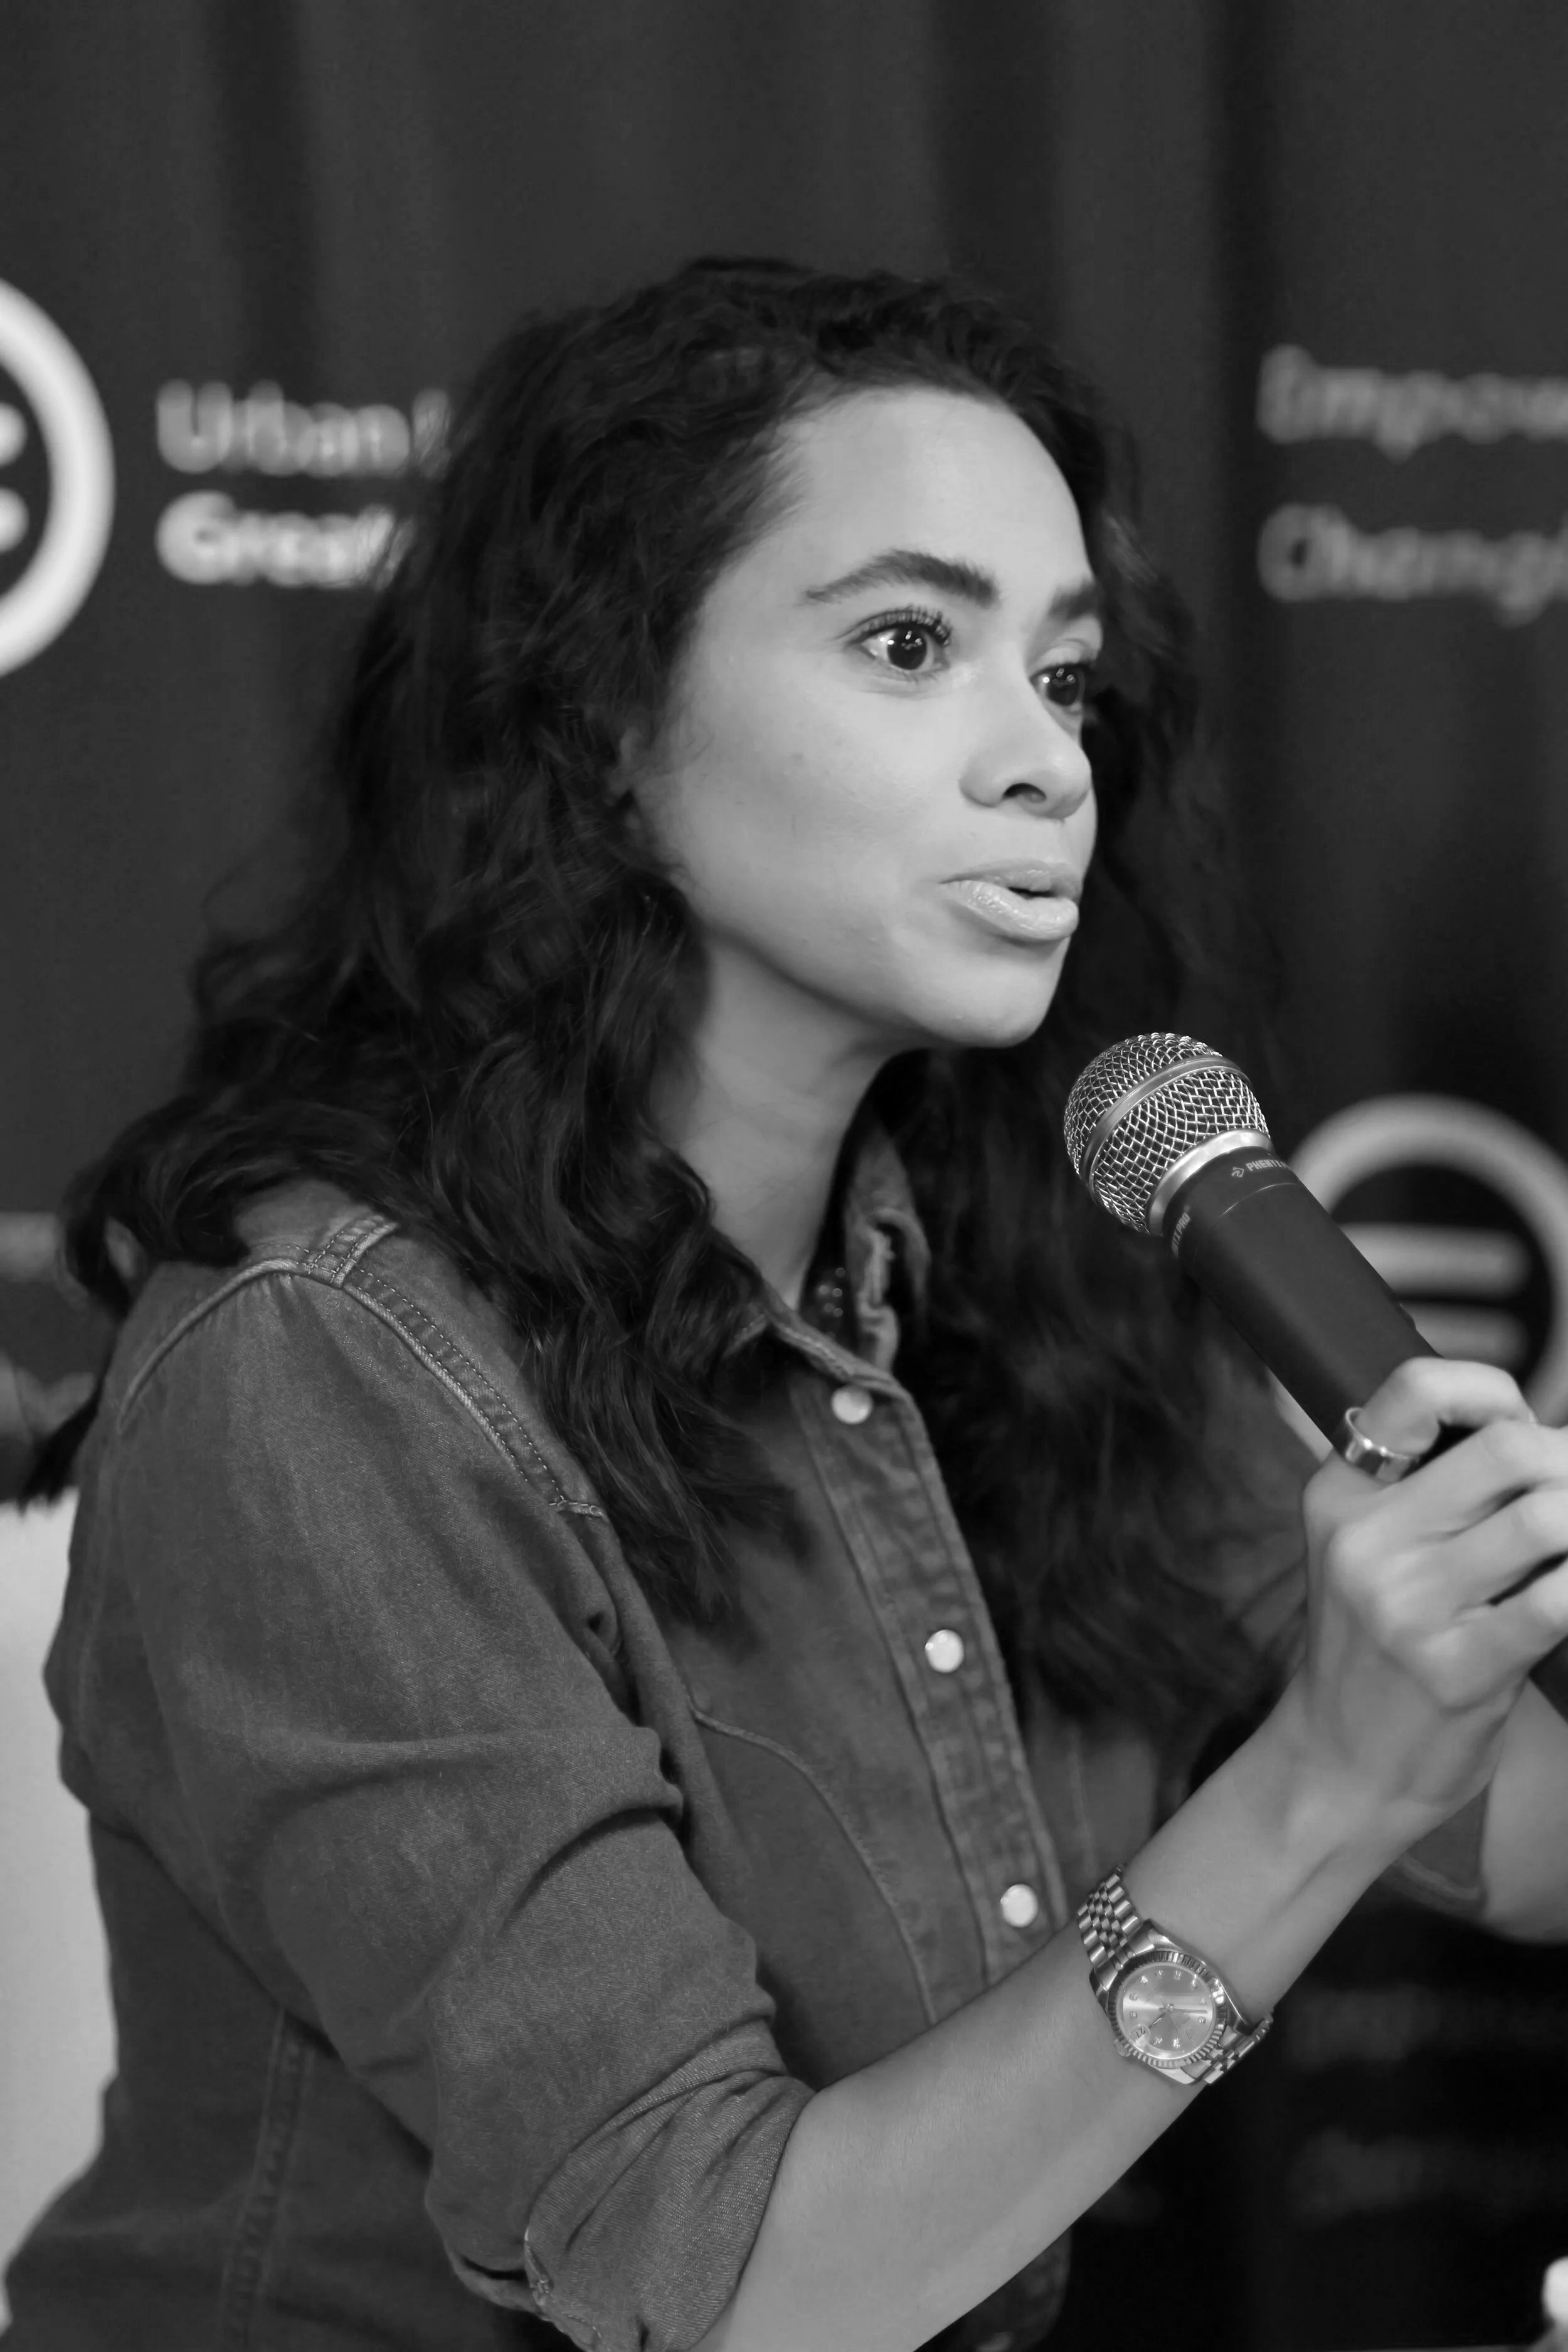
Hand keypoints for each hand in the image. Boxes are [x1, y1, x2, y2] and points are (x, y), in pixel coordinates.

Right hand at [1288, 1357, 1567, 1841]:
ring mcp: (1408, 1606)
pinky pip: (1559, 1600)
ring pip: (1544, 1518)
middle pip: (1507, 1449)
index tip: (1526, 1425)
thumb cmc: (1373, 1655)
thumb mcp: (1367, 1553)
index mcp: (1340, 1495)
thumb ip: (1431, 1492)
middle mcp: (1367, 1541)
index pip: (1418, 1388)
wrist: (1340, 1769)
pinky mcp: (1457, 1668)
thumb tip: (1544, 1441)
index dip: (1495, 1392)